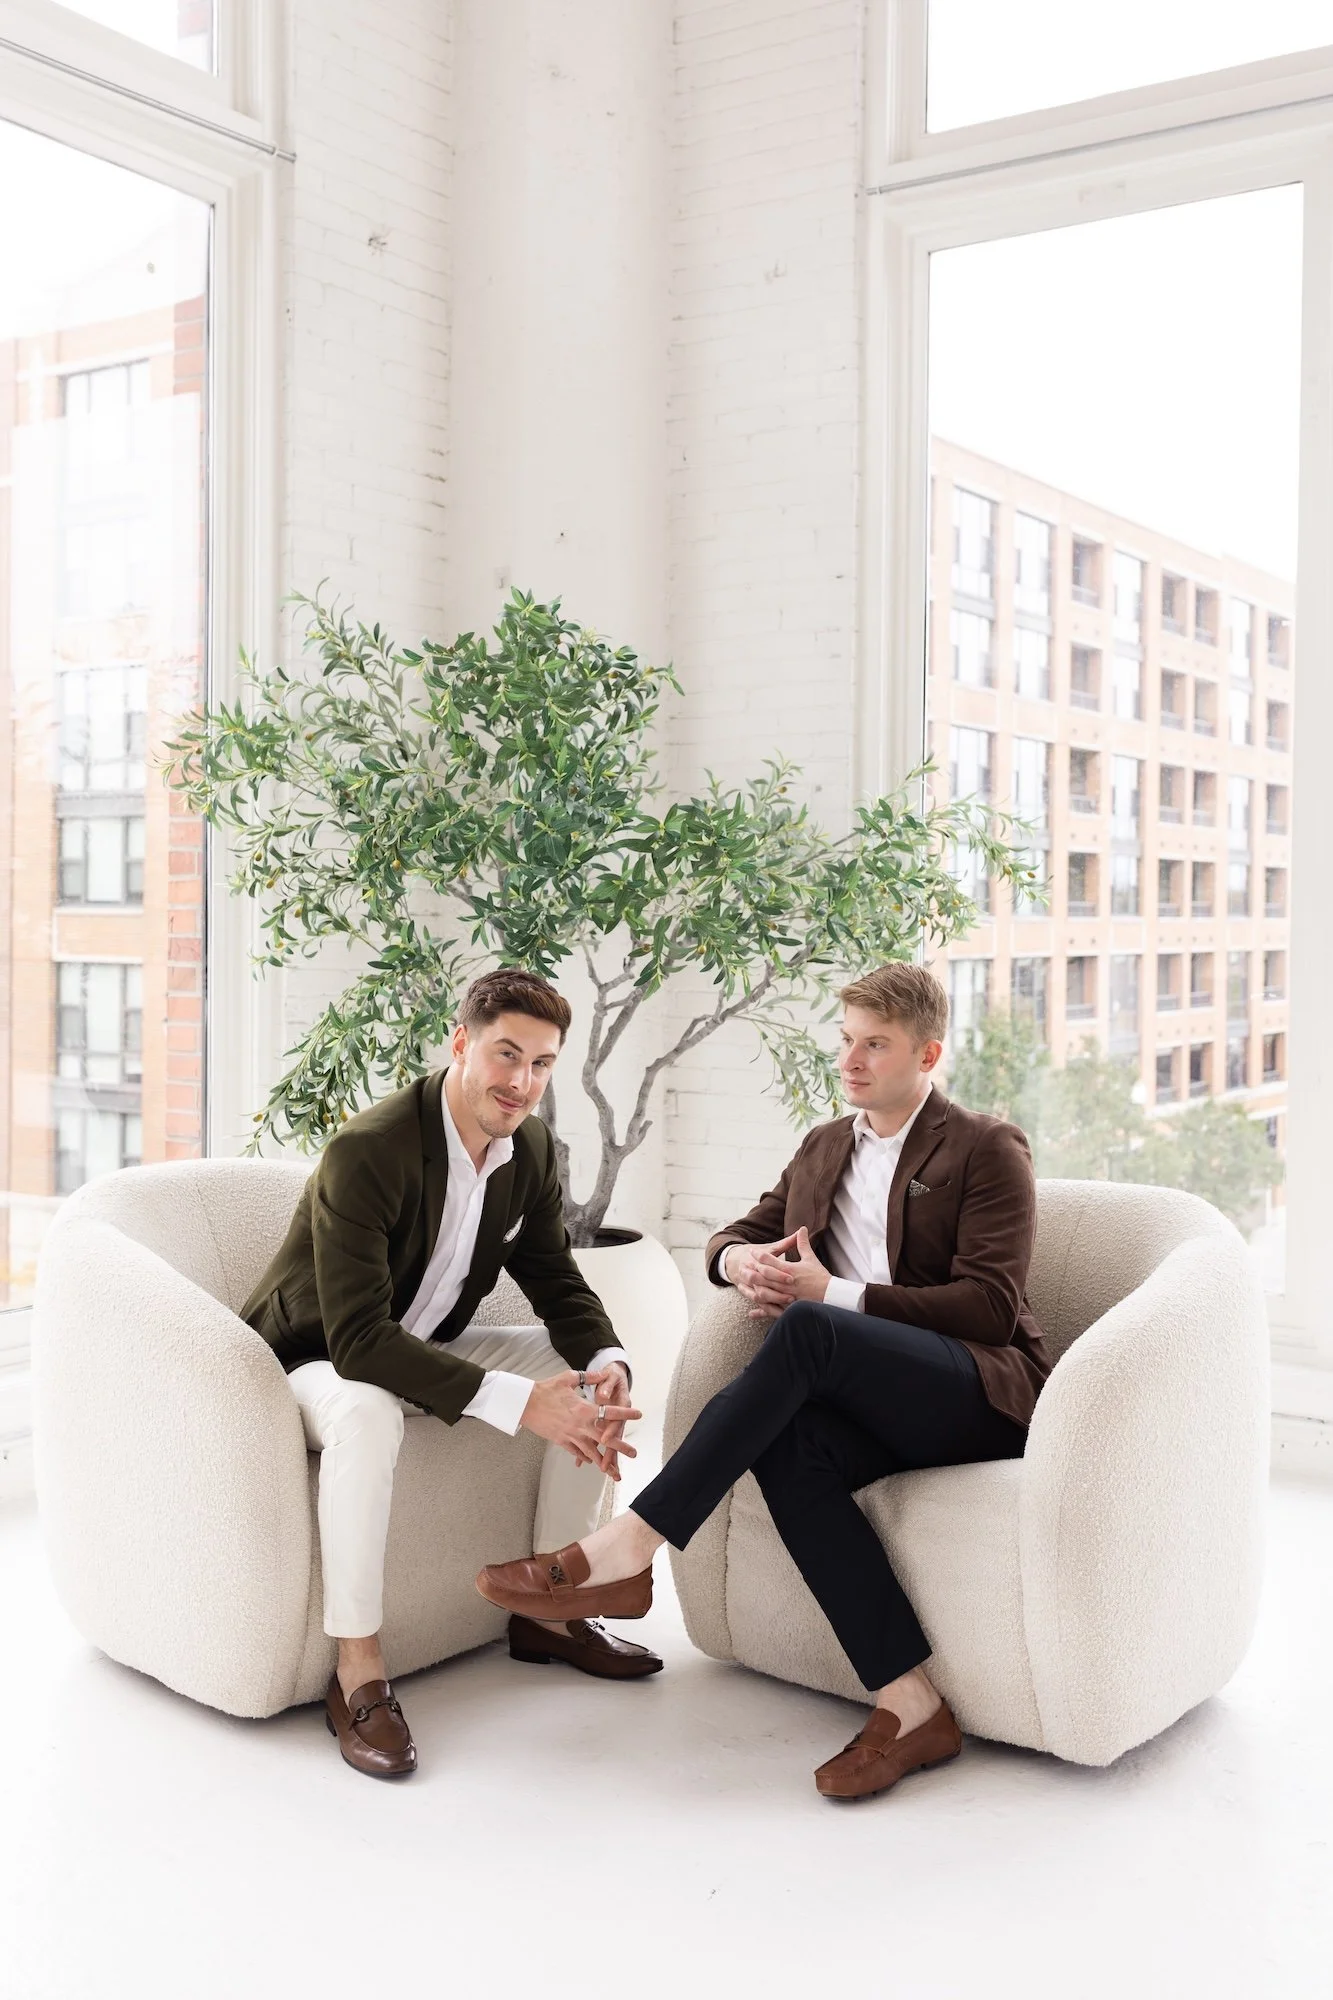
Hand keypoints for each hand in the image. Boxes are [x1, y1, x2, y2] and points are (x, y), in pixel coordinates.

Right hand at [519, 1369, 640, 1478]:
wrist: (525, 1404)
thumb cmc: (545, 1389)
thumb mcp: (567, 1378)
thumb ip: (587, 1377)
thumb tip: (602, 1373)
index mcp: (584, 1409)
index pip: (609, 1412)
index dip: (625, 1413)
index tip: (638, 1414)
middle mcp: (580, 1425)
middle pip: (604, 1439)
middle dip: (620, 1447)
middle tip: (634, 1453)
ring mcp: (570, 1435)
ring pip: (591, 1452)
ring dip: (604, 1461)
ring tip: (615, 1470)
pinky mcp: (561, 1441)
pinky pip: (577, 1452)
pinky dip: (586, 1457)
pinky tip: (593, 1461)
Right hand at [725, 1232, 796, 1316]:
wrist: (734, 1261)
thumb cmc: (757, 1253)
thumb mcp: (771, 1248)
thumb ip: (787, 1242)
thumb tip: (802, 1230)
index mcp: (754, 1260)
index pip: (766, 1268)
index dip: (779, 1274)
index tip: (792, 1278)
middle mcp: (749, 1273)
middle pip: (761, 1284)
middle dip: (777, 1290)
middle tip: (793, 1295)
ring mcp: (747, 1285)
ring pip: (758, 1296)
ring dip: (773, 1301)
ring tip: (789, 1304)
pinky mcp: (749, 1294)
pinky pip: (758, 1304)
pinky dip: (767, 1310)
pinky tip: (781, 1314)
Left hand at [735, 1226, 830, 1317]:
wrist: (831, 1296)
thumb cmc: (820, 1277)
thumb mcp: (810, 1259)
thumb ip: (803, 1244)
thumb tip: (802, 1229)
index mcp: (790, 1270)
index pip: (770, 1261)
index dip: (759, 1255)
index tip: (752, 1251)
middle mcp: (785, 1283)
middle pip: (763, 1275)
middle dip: (752, 1269)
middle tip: (744, 1264)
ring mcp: (785, 1297)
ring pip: (763, 1292)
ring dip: (753, 1287)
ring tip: (745, 1283)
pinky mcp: (787, 1309)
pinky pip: (770, 1311)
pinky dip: (760, 1312)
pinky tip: (752, 1312)